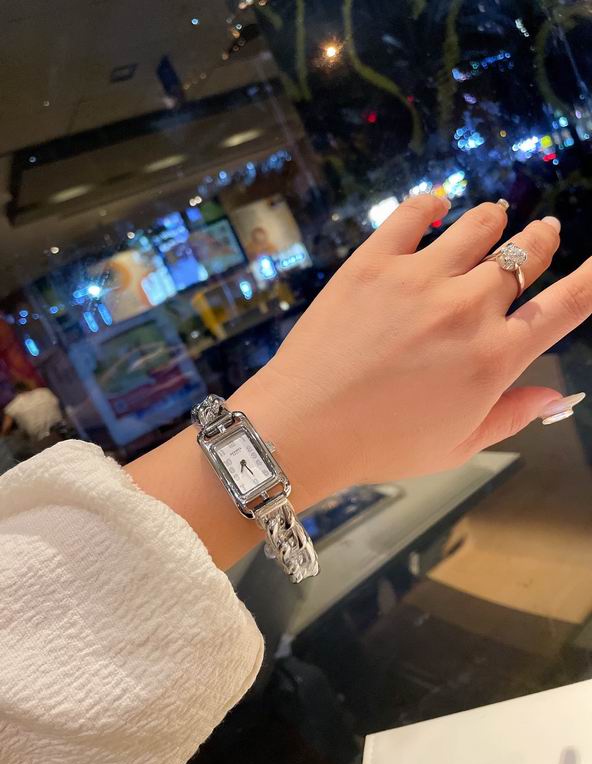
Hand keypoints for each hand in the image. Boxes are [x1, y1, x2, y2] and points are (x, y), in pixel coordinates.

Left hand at [236, 195, 590, 508]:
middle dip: (540, 241)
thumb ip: (511, 416)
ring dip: (495, 219)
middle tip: (543, 232)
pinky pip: (412, 214)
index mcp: (493, 359)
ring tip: (497, 215)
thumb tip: (558, 397)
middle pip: (523, 257)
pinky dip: (431, 203)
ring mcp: (419, 279)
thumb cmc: (381, 446)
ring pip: (477, 227)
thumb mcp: (456, 446)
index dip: (590, 280)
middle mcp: (466, 309)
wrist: (303, 426)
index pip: (564, 308)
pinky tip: (437, 202)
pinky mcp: (373, 262)